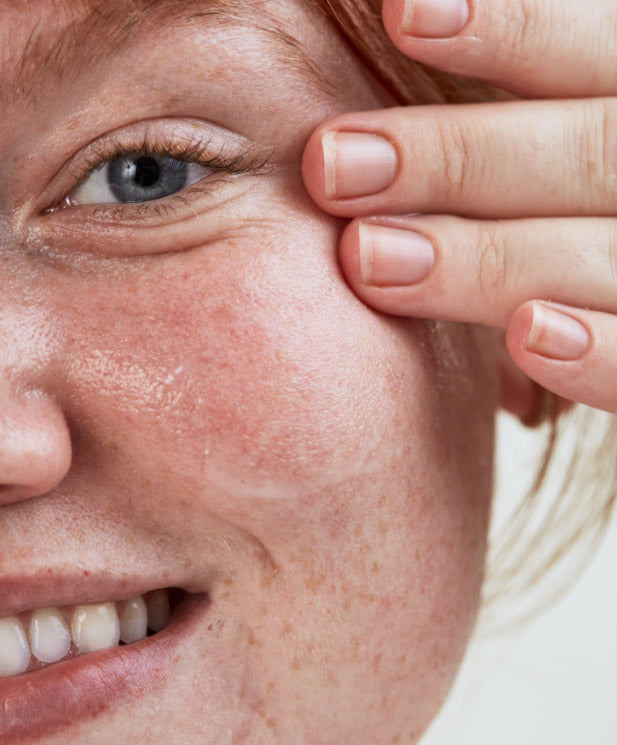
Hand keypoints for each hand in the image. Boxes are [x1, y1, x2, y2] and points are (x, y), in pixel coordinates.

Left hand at [302, 0, 616, 413]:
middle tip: (331, 165)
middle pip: (589, 153)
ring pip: (602, 255)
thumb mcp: (554, 145)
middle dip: (458, 157)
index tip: (401, 14)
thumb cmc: (567, 211)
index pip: (600, 48)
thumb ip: (511, 134)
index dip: (516, 26)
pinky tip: (526, 338)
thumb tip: (402, 26)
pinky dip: (599, 352)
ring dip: (487, 258)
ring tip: (369, 258)